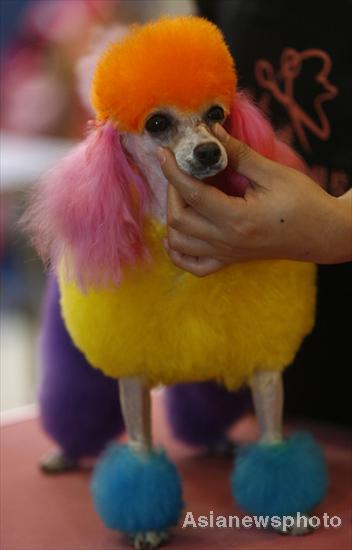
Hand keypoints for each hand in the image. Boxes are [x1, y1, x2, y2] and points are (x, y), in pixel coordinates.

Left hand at [157, 124, 351, 275]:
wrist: (322, 234)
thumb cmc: (304, 202)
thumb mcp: (273, 173)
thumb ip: (238, 155)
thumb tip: (212, 133)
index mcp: (238, 219)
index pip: (192, 195)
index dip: (173, 171)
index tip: (164, 153)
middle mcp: (227, 241)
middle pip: (178, 221)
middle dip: (172, 191)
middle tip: (180, 170)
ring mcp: (227, 254)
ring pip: (180, 243)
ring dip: (172, 218)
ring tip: (183, 196)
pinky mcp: (230, 260)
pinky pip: (193, 266)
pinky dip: (178, 252)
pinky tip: (178, 234)